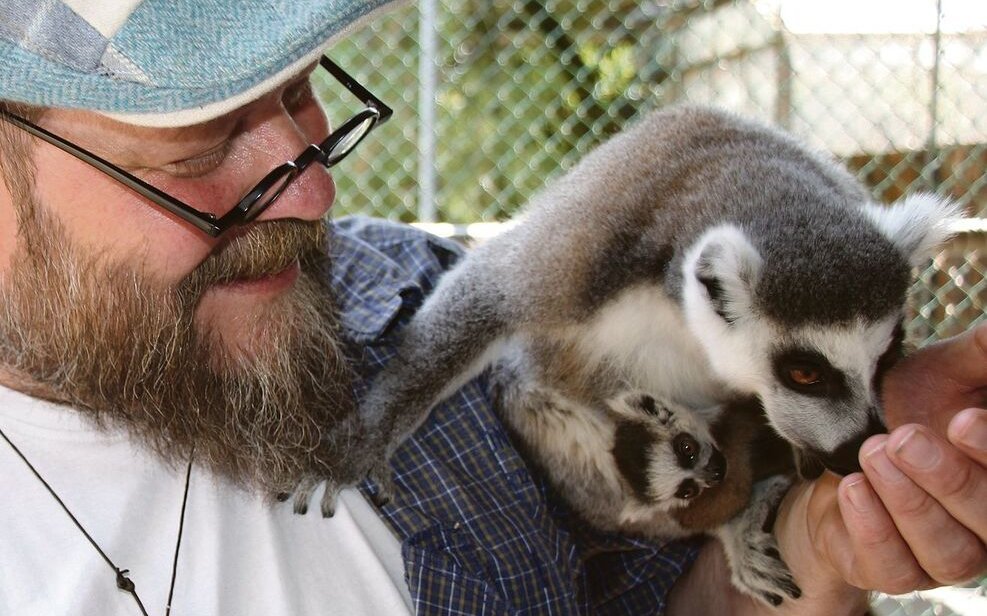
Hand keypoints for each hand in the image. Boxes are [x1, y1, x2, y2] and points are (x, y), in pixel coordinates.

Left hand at [794, 323, 986, 595]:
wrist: (837, 453)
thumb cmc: (907, 410)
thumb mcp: (943, 374)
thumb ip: (979, 355)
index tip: (961, 419)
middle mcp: (984, 526)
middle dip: (949, 479)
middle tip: (904, 438)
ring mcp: (945, 556)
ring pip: (948, 553)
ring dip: (909, 502)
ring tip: (873, 453)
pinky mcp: (895, 573)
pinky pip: (895, 568)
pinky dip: (874, 529)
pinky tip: (853, 488)